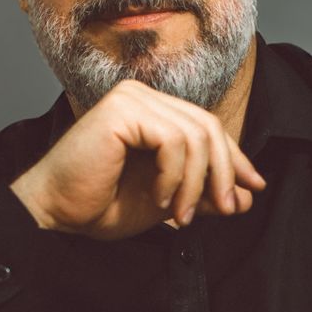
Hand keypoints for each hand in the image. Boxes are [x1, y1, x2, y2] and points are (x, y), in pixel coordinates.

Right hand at [10, 79, 265, 240]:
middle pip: (208, 127)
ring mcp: (132, 98)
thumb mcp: (168, 201)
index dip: (235, 158)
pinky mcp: (122, 108)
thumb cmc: (101, 206)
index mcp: (152, 111)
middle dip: (223, 172)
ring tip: (181, 214)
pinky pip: (173, 140)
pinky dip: (174, 176)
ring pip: (196, 135)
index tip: (253, 190)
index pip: (207, 127)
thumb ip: (205, 192)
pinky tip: (158, 199)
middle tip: (226, 209)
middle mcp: (143, 96)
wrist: (58, 215)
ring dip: (196, 182)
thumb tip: (251, 195)